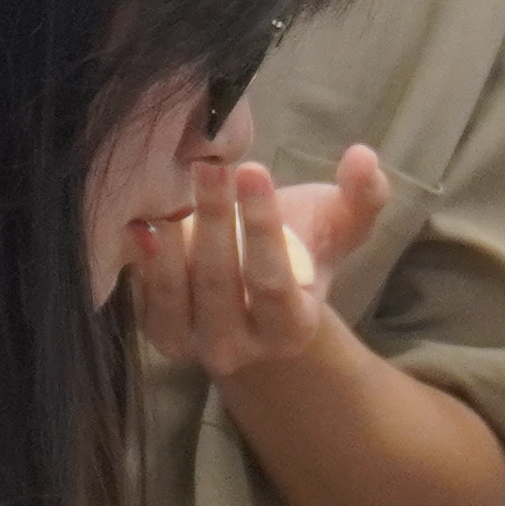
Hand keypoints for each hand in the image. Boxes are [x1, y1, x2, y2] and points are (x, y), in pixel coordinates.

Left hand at [126, 141, 392, 378]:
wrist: (253, 295)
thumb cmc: (301, 249)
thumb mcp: (339, 224)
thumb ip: (362, 194)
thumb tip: (363, 157)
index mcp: (292, 328)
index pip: (272, 281)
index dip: (260, 224)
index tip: (252, 168)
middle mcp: (242, 349)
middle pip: (221, 282)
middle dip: (215, 217)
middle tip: (210, 164)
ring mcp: (194, 345)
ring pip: (177, 292)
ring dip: (173, 237)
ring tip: (174, 189)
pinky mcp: (158, 333)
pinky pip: (144, 298)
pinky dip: (142, 260)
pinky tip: (141, 222)